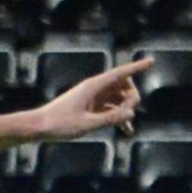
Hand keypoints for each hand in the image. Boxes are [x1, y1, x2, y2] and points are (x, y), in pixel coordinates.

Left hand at [26, 58, 150, 140]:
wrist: (39, 127)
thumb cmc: (60, 124)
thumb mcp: (87, 124)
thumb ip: (110, 118)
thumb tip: (131, 113)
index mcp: (93, 86)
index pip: (120, 73)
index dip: (137, 67)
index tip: (152, 61)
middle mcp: (94, 88)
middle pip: (123, 85)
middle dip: (132, 97)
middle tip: (126, 115)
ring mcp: (93, 97)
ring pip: (118, 97)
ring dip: (126, 110)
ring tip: (127, 128)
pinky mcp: (90, 107)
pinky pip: (111, 107)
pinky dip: (119, 116)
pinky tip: (126, 131)